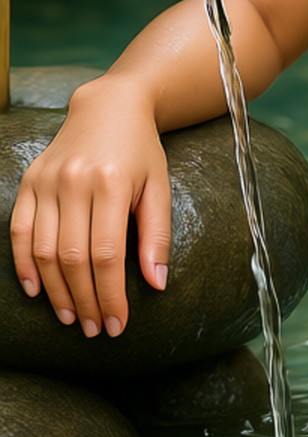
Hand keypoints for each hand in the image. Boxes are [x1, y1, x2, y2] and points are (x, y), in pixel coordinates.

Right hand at [9, 79, 171, 338]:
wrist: (109, 107)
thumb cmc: (140, 151)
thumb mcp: (159, 187)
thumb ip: (157, 235)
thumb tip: (156, 284)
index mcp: (112, 184)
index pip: (107, 255)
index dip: (111, 295)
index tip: (118, 324)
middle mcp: (74, 183)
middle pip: (73, 258)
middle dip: (85, 300)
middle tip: (96, 329)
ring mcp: (46, 182)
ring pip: (43, 250)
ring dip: (56, 291)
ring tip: (72, 317)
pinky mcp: (28, 182)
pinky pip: (18, 231)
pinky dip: (24, 264)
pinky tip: (36, 290)